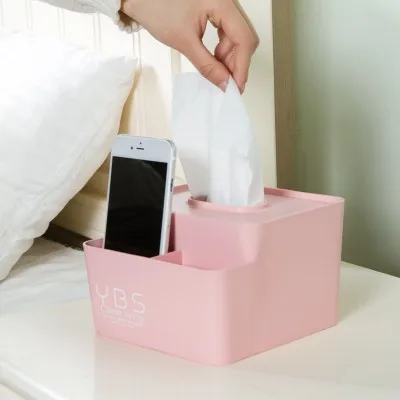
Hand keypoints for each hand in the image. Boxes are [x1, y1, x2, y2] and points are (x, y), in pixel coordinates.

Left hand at [121, 0, 258, 91]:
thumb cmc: (156, 8)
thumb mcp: (184, 41)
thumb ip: (207, 65)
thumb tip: (224, 84)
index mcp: (221, 2)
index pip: (243, 39)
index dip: (241, 67)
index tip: (235, 87)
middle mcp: (227, 1)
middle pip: (244, 37)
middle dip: (236, 63)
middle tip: (226, 84)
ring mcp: (223, 4)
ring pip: (237, 36)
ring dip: (230, 58)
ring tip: (217, 72)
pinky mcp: (217, 9)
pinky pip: (228, 32)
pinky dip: (224, 49)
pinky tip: (215, 59)